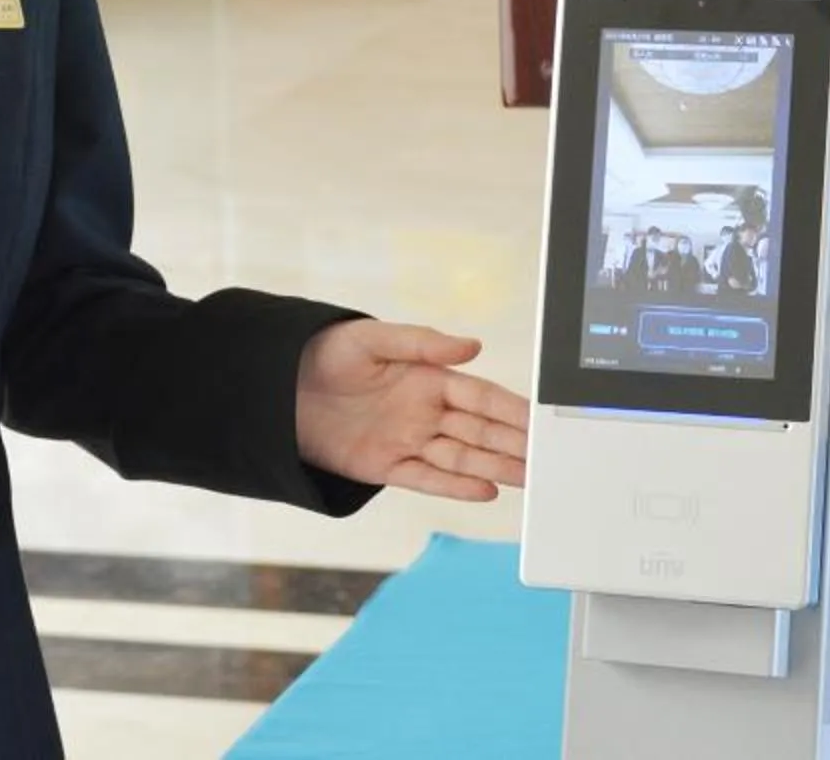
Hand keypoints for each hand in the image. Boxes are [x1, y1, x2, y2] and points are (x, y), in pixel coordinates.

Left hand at [295, 322, 529, 502]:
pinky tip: (487, 490)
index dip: (512, 408)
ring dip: (497, 468)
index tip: (541, 419)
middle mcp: (424, 411)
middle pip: (480, 431)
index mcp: (428, 378)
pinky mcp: (386, 466)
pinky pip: (428, 479)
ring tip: (531, 480)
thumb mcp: (372, 338)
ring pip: (463, 458)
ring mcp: (408, 441)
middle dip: (515, 444)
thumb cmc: (325, 354)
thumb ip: (423, 343)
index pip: (481, 396)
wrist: (279, 390)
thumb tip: (472, 345)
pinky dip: (456, 486)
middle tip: (549, 458)